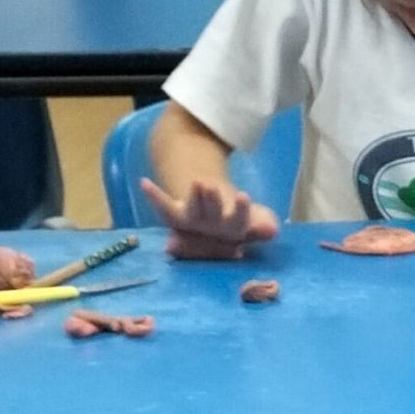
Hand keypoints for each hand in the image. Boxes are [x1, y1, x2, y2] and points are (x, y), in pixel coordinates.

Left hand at [140, 173, 277, 259]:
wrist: (213, 222)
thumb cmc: (238, 219)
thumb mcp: (258, 218)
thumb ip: (264, 223)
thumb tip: (271, 230)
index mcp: (234, 233)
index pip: (239, 223)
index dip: (240, 212)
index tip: (244, 196)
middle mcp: (212, 232)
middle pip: (213, 217)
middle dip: (211, 202)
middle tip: (210, 186)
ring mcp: (192, 225)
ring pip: (193, 212)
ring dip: (194, 198)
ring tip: (196, 181)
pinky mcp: (174, 216)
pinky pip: (163, 208)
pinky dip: (154, 197)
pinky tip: (143, 182)